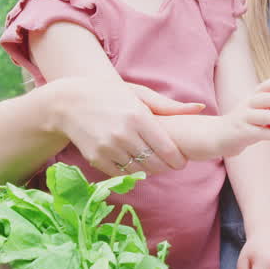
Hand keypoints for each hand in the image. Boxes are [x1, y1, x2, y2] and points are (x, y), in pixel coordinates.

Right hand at [47, 78, 202, 176]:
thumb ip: (169, 106)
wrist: (69, 103)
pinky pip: (121, 174)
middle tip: (169, 162)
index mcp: (138, 117)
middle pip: (156, 164)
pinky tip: (132, 160)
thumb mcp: (139, 94)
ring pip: (139, 171)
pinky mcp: (96, 159)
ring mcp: (108, 148)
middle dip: (166, 167)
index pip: (168, 150)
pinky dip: (129, 170)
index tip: (182, 160)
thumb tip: (200, 108)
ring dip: (149, 170)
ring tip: (151, 160)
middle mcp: (124, 134)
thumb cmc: (110, 95)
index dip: (178, 160)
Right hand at [215, 77, 269, 156]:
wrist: (219, 137)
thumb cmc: (243, 124)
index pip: (264, 87)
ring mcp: (243, 118)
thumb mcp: (254, 113)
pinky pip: (262, 133)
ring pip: (265, 116)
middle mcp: (247, 105)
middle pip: (266, 99)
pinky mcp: (242, 132)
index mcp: (251, 98)